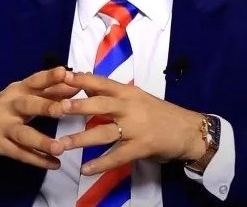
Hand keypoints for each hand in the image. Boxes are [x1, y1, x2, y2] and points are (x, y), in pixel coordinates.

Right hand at [0, 66, 79, 168]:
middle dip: (45, 106)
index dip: (49, 77)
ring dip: (42, 141)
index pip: (34, 80)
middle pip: (27, 105)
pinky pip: (19, 153)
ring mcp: (1, 126)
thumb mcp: (22, 96)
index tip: (64, 72)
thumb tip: (75, 84)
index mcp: (17, 90)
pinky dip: (37, 160)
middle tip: (64, 109)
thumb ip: (48, 91)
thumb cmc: (4, 107)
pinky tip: (54, 164)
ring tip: (60, 148)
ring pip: (23, 134)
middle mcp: (8, 105)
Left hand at [54, 72, 205, 175]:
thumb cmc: (159, 112)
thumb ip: (112, 94)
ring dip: (81, 139)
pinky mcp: (141, 147)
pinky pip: (117, 157)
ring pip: (104, 132)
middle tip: (57, 108)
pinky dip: (100, 164)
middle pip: (100, 105)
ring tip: (62, 144)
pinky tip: (85, 170)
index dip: (81, 79)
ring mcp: (135, 128)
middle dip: (78, 106)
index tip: (62, 76)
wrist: (189, 130)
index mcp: (127, 92)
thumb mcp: (136, 97)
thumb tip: (85, 84)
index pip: (101, 82)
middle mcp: (130, 107)